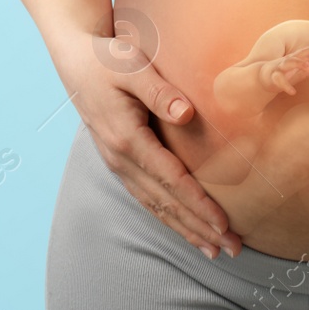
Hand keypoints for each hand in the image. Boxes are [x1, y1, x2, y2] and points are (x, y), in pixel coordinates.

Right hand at [59, 29, 242, 260]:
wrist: (76, 59)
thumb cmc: (108, 59)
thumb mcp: (133, 66)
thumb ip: (159, 91)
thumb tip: (187, 114)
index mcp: (126, 138)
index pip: (170, 179)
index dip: (198, 204)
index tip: (223, 223)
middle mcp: (120, 159)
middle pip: (166, 202)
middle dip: (199, 228)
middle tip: (232, 249)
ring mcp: (117, 164)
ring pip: (155, 206)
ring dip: (186, 230)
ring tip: (214, 250)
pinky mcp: (119, 162)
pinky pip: (146, 198)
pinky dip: (168, 217)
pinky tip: (185, 229)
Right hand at [260, 44, 308, 95]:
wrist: (264, 76)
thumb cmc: (286, 73)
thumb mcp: (302, 72)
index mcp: (298, 58)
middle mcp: (291, 60)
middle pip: (303, 53)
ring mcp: (281, 67)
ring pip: (290, 62)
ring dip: (299, 63)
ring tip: (308, 67)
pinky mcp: (274, 77)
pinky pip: (280, 81)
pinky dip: (286, 86)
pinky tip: (293, 92)